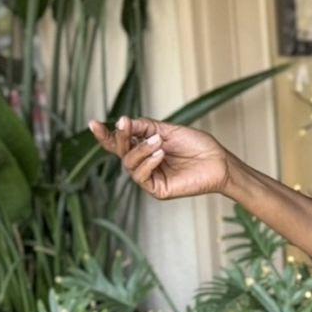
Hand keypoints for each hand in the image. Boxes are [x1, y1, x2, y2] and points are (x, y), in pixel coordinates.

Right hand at [85, 114, 230, 200]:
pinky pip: (141, 177)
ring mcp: (150, 177)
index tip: (93, 123)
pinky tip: (160, 154)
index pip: (119, 144)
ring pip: (129, 164)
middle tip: (126, 125)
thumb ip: (144, 127)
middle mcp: (145, 163)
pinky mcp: (157, 189)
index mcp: (145, 148)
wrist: (218, 161)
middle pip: (121, 152)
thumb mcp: (167, 130)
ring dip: (140, 150)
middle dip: (121, 137)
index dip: (105, 135)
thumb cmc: (197, 145)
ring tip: (158, 142)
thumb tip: (124, 122)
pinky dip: (147, 163)